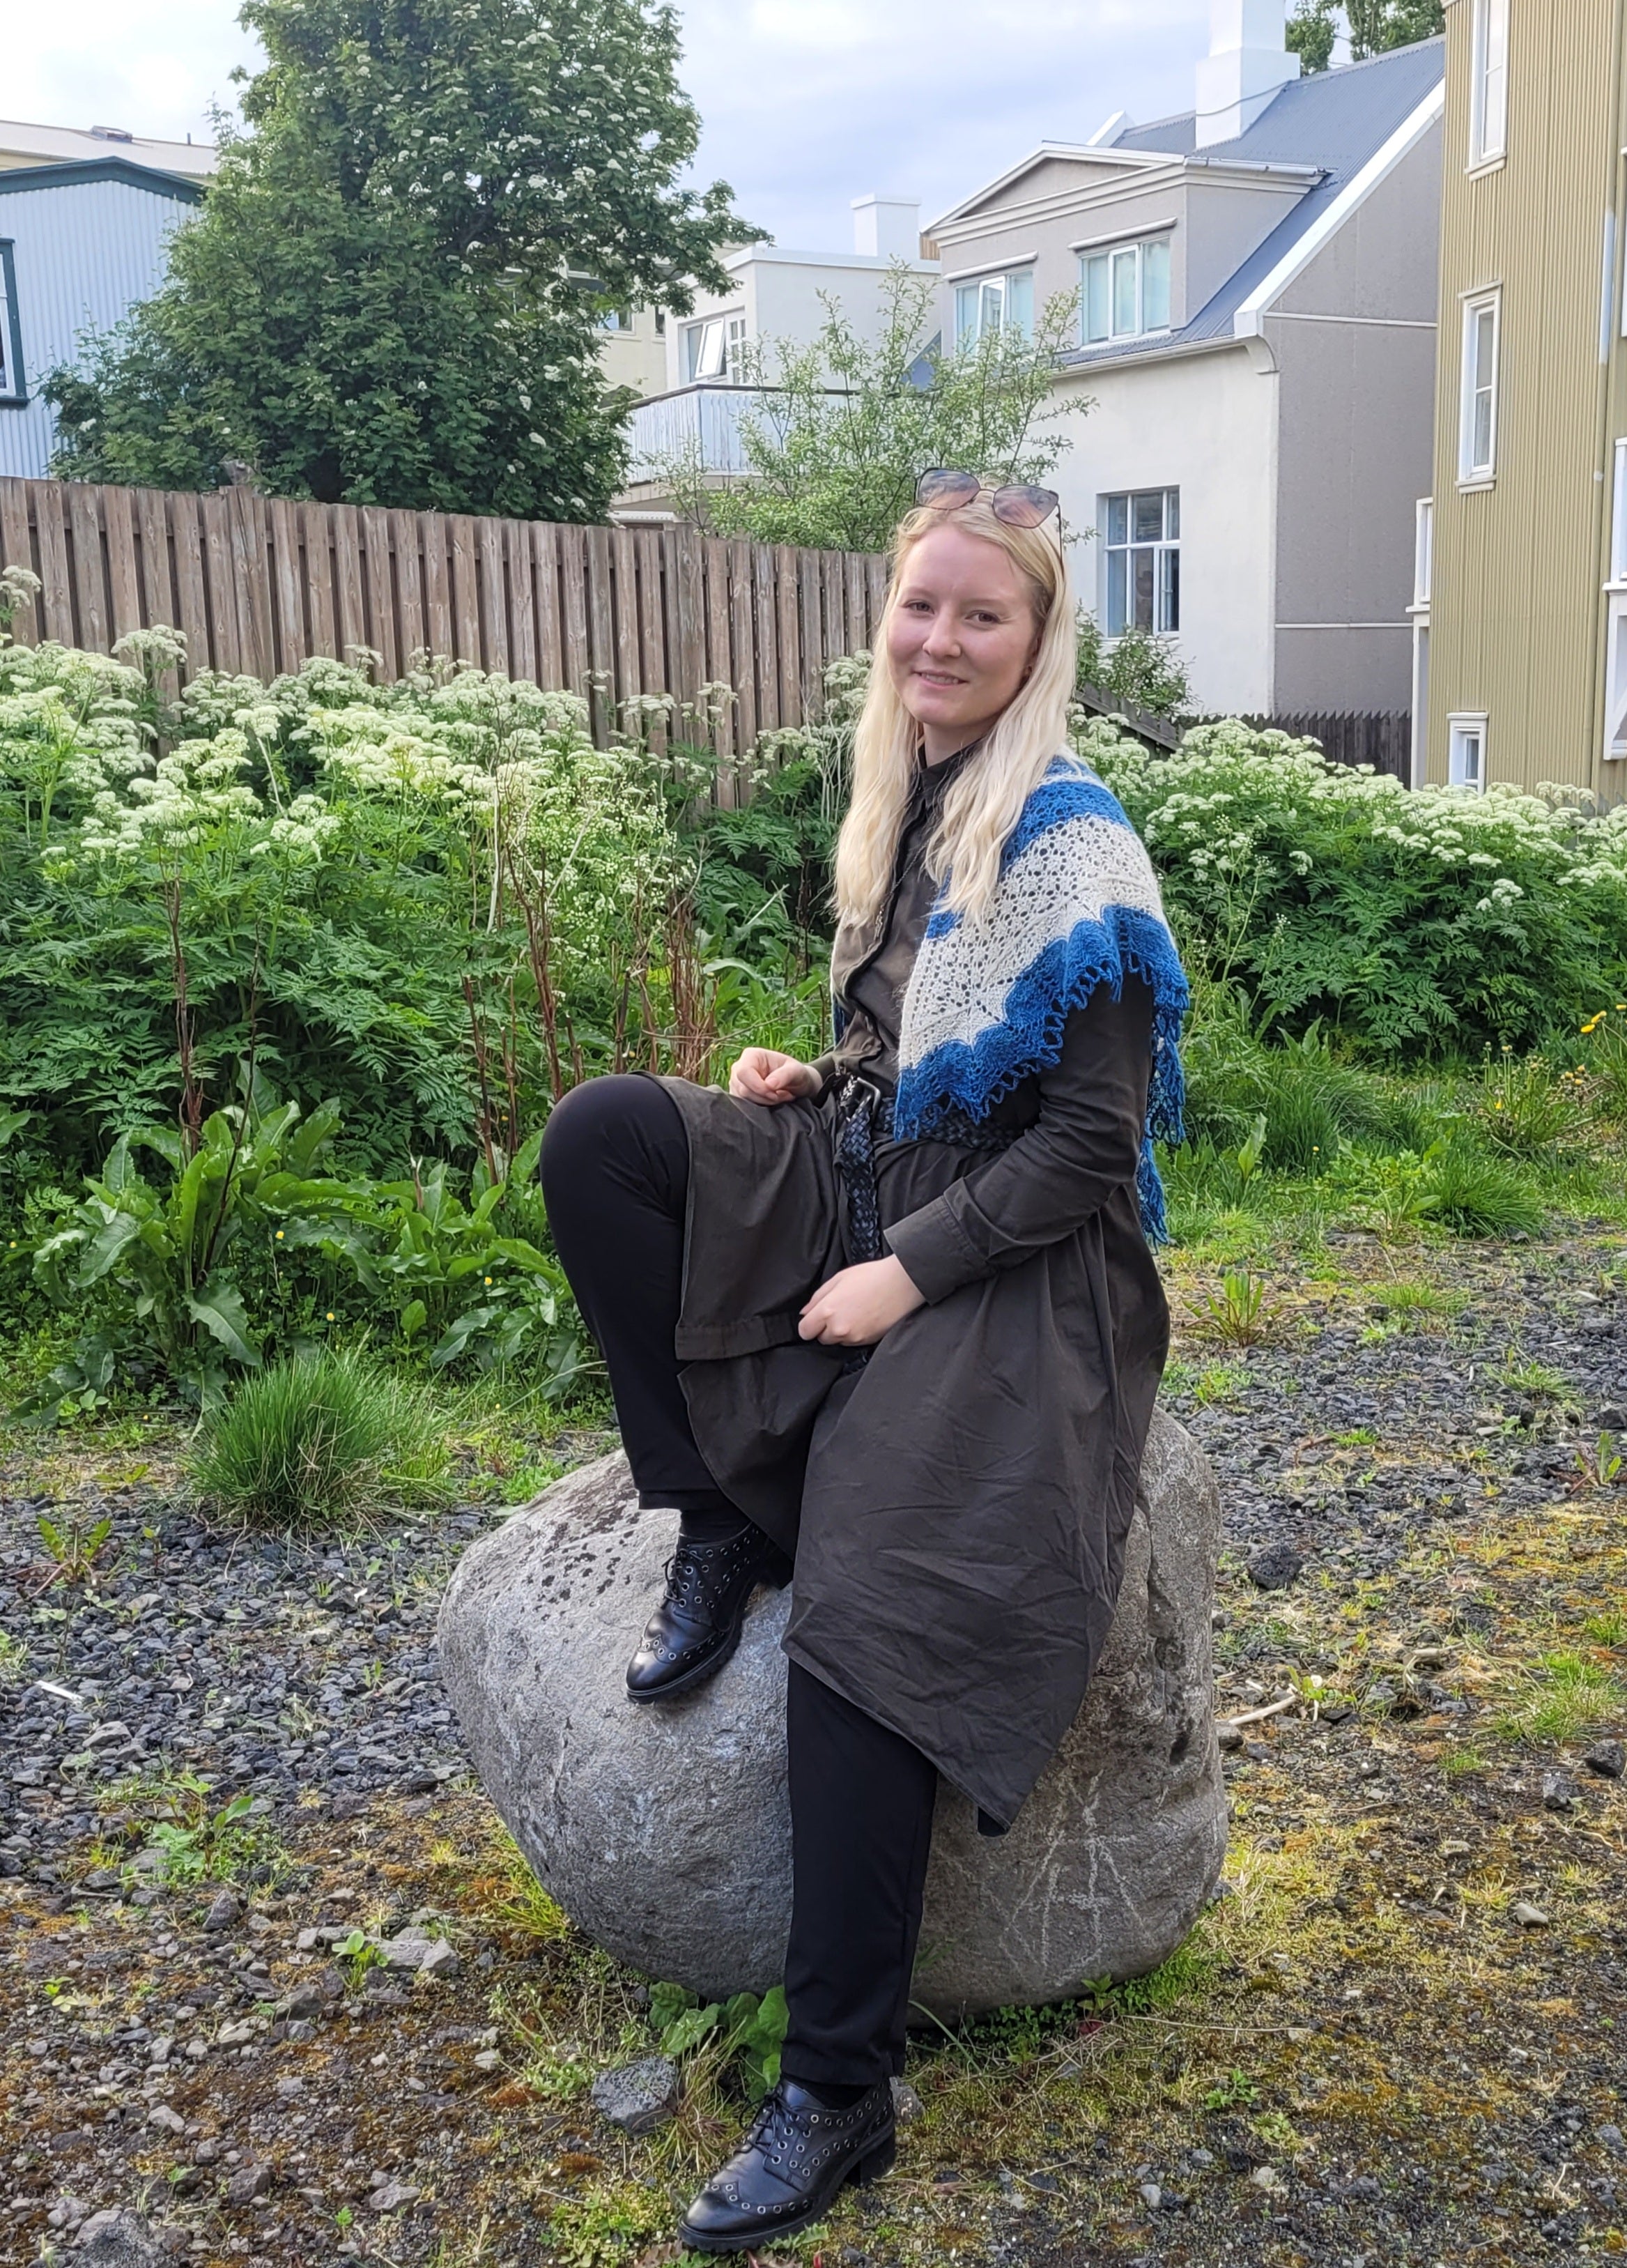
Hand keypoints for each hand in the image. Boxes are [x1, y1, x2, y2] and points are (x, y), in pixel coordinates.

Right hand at [730, 1048, 822, 1104]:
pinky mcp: (738, 1095)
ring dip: (765, 1102)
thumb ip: (785, 1075)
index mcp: (751, 1055)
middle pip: (743, 1089)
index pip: (744, 1073)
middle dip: (765, 1097)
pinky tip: (773, 1101)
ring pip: (743, 1100)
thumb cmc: (795, 1073)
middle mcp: (739, 1067)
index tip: (776, 1092)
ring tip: (780, 1096)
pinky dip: (760, 1107)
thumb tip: (769, 1084)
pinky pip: (744, 1107)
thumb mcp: (796, 1071)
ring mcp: (736, 1082)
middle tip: (783, 1095)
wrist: (795, 1083)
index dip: (759, 1087)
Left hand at [798, 1256, 924, 1346]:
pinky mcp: (869, 1341)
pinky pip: (854, 1342)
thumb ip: (817, 1297)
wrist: (902, 1284)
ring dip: (841, 1332)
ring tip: (854, 1312)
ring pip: (838, 1341)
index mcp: (828, 1311)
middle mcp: (839, 1328)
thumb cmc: (871, 1276)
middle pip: (821, 1338)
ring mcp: (855, 1337)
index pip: (805, 1331)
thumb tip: (805, 1312)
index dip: (808, 1324)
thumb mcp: (839, 1279)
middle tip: (839, 1310)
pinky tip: (864, 1318)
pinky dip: (855, 1333)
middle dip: (825, 1327)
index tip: (814, 1317)